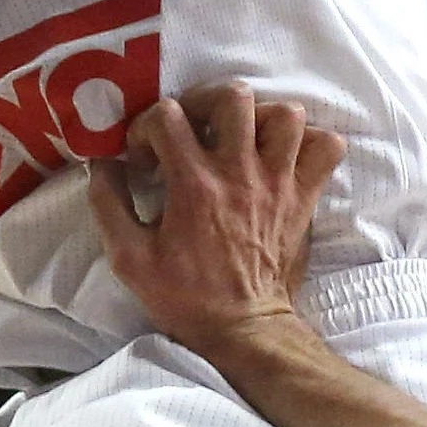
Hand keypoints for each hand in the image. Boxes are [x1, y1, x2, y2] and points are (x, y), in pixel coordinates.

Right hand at [91, 81, 341, 358]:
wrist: (244, 329)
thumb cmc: (185, 296)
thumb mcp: (129, 258)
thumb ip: (108, 203)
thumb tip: (101, 164)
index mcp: (194, 184)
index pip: (168, 115)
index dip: (146, 126)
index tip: (144, 157)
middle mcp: (240, 173)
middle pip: (233, 96)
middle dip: (205, 101)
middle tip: (194, 128)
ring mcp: (278, 183)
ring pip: (285, 114)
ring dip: (259, 117)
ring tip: (239, 138)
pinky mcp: (304, 198)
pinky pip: (325, 148)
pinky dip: (308, 142)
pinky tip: (282, 155)